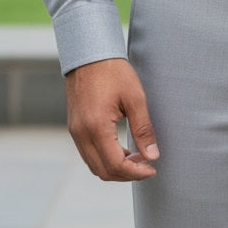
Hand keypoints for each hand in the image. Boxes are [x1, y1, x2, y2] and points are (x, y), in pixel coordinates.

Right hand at [65, 57, 159, 180]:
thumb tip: (152, 156)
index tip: (152, 169)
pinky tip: (121, 149)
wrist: (89, 53)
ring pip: (93, 165)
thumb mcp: (134, 97)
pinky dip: (105, 158)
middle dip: (126, 174)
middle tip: (147, 165)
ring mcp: (75, 131)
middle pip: (102, 171)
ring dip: (115, 168)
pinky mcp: (74, 127)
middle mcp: (81, 134)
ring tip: (137, 157)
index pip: (115, 165)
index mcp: (96, 127)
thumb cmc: (113, 71)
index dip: (136, 172)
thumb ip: (143, 129)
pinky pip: (88, 153)